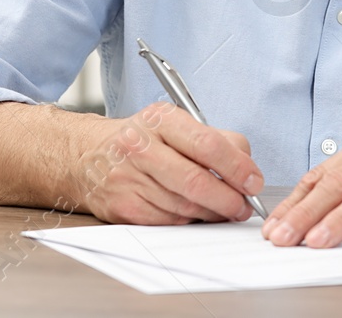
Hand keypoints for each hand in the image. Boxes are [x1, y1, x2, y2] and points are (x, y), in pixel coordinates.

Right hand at [66, 102, 263, 224]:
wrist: (87, 156)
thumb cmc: (142, 139)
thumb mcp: (176, 123)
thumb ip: (216, 139)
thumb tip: (248, 167)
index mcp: (161, 119)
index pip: (208, 144)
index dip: (237, 168)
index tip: (254, 182)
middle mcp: (140, 147)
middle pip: (196, 181)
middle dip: (229, 199)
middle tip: (244, 206)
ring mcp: (129, 178)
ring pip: (184, 206)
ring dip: (212, 213)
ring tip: (226, 210)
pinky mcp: (123, 207)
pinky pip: (168, 221)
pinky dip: (190, 221)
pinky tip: (198, 214)